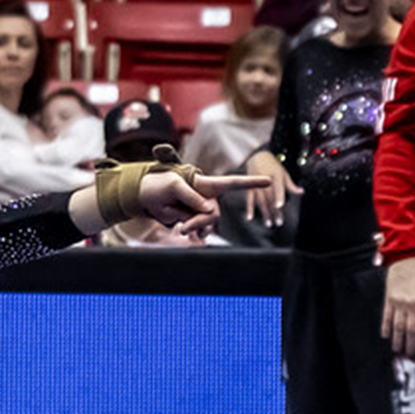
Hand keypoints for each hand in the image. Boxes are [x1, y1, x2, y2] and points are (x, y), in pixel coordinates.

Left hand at [137, 170, 265, 237]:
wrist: (145, 197)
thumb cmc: (158, 185)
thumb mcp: (172, 186)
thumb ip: (191, 195)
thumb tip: (210, 208)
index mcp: (204, 183)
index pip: (231, 183)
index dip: (251, 183)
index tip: (269, 180)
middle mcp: (206, 197)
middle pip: (215, 213)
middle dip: (201, 221)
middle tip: (184, 227)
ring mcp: (200, 210)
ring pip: (208, 223)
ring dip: (196, 228)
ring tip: (181, 228)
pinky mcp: (193, 220)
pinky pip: (200, 230)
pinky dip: (194, 232)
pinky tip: (186, 231)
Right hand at [242, 151, 302, 226]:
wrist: (255, 156)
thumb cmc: (272, 165)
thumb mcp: (283, 172)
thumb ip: (291, 184)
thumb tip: (301, 192)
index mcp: (276, 176)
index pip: (277, 188)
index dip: (279, 197)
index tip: (279, 206)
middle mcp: (265, 181)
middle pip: (270, 198)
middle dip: (274, 211)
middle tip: (279, 222)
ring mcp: (256, 185)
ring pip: (261, 201)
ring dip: (264, 213)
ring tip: (269, 224)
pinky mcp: (249, 188)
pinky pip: (249, 200)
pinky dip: (249, 209)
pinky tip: (250, 218)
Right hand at [380, 256, 414, 357]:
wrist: (406, 259)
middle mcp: (413, 304)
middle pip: (412, 329)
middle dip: (411, 344)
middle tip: (410, 353)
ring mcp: (400, 302)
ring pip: (399, 326)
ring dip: (398, 339)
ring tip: (397, 348)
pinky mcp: (389, 299)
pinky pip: (387, 316)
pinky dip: (386, 327)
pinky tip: (386, 335)